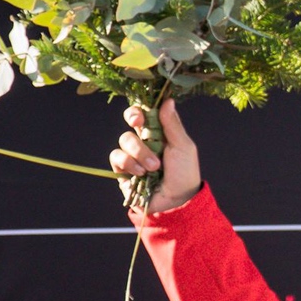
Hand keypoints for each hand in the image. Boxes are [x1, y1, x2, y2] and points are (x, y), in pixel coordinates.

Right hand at [109, 98, 201, 213]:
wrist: (177, 201)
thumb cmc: (185, 173)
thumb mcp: (183, 146)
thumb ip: (172, 124)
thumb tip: (167, 100)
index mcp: (160, 132)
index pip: (146, 113)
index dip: (141, 108)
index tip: (144, 110)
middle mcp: (145, 140)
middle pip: (131, 120)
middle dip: (132, 117)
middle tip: (138, 123)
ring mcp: (132, 154)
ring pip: (125, 139)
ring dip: (139, 151)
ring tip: (154, 167)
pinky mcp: (122, 169)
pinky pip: (116, 157)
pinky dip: (129, 163)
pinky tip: (141, 173)